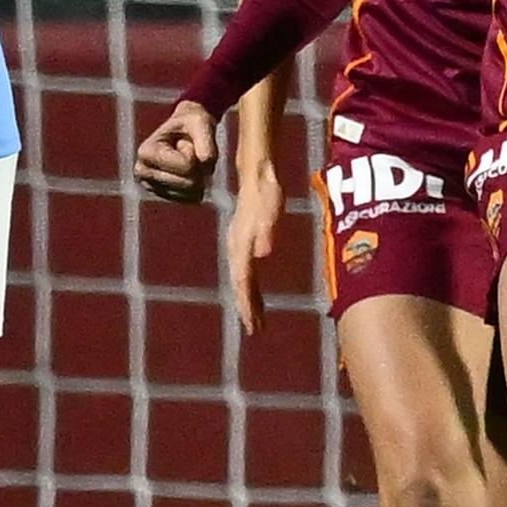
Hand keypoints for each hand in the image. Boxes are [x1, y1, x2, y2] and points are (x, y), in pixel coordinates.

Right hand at [136, 100, 218, 203]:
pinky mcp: (163, 196)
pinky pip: (191, 199)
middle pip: (189, 183)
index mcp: (146, 152)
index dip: (195, 152)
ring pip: (192, 193)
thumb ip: (206, 142)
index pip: (187, 165)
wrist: (187, 131)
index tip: (183, 141)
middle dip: (198, 166)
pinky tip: (188, 172)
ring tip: (187, 159)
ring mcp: (151, 186)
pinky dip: (198, 185)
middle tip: (188, 150)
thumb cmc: (192, 124)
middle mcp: (142, 172)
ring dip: (199, 175)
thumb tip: (207, 165)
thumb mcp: (202, 123)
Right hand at [223, 146, 284, 335]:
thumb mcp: (270, 210)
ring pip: (242, 282)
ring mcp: (238, 248)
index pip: (243, 281)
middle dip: (246, 309)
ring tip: (256, 323)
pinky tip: (259, 302)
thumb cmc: (266, 193)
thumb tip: (263, 253)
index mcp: (240, 245)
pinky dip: (253, 290)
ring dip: (249, 302)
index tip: (251, 323)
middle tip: (254, 330)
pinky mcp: (245, 245)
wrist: (257, 177)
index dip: (246, 303)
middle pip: (240, 285)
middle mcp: (236, 249)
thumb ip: (266, 231)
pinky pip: (248, 274)